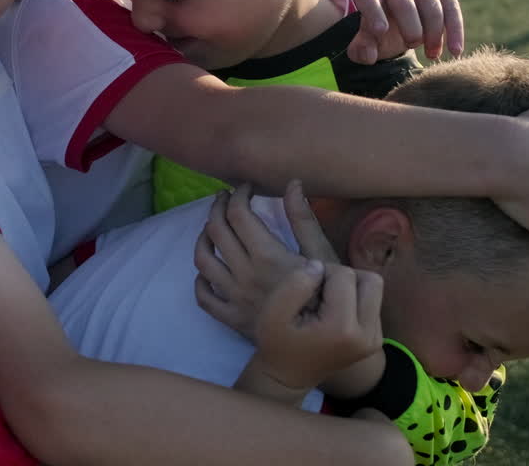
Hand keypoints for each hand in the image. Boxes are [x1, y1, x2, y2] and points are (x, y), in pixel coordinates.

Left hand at [194, 182, 338, 338]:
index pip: (239, 214)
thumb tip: (293, 183)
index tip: (246, 187)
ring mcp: (234, 297)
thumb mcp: (321, 254)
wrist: (321, 343)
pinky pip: (203, 296)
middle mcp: (244, 275)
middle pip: (216, 230)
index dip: (239, 194)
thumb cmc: (328, 296)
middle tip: (225, 197)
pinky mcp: (230, 317)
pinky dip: (200, 279)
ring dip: (203, 237)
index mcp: (267, 256)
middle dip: (218, 207)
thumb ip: (303, 218)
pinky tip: (208, 269)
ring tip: (212, 226)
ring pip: (202, 260)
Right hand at [248, 260, 383, 393]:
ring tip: (326, 303)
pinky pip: (372, 302)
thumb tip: (319, 266)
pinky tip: (333, 313)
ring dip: (350, 288)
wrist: (288, 377)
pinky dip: (354, 300)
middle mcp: (368, 335)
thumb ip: (295, 283)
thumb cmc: (277, 344)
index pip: (345, 274)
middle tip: (320, 292)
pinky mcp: (376, 339)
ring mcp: (375, 340)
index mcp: (343, 328)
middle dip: (343, 277)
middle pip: (371, 280)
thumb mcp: (272, 312)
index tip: (304, 294)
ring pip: (374, 289)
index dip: (321, 274)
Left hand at [347, 0, 463, 63]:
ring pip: (430, 5)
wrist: (404, 23)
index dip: (374, 14)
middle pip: (403, 2)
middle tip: (413, 44)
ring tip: (432, 55)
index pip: (368, 0)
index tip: (380, 32)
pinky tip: (455, 51)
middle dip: (410, 25)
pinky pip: (451, 8)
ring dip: (434, 32)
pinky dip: (455, 30)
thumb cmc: (382, 34)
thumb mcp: (369, 43)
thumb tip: (369, 57)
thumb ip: (362, 50)